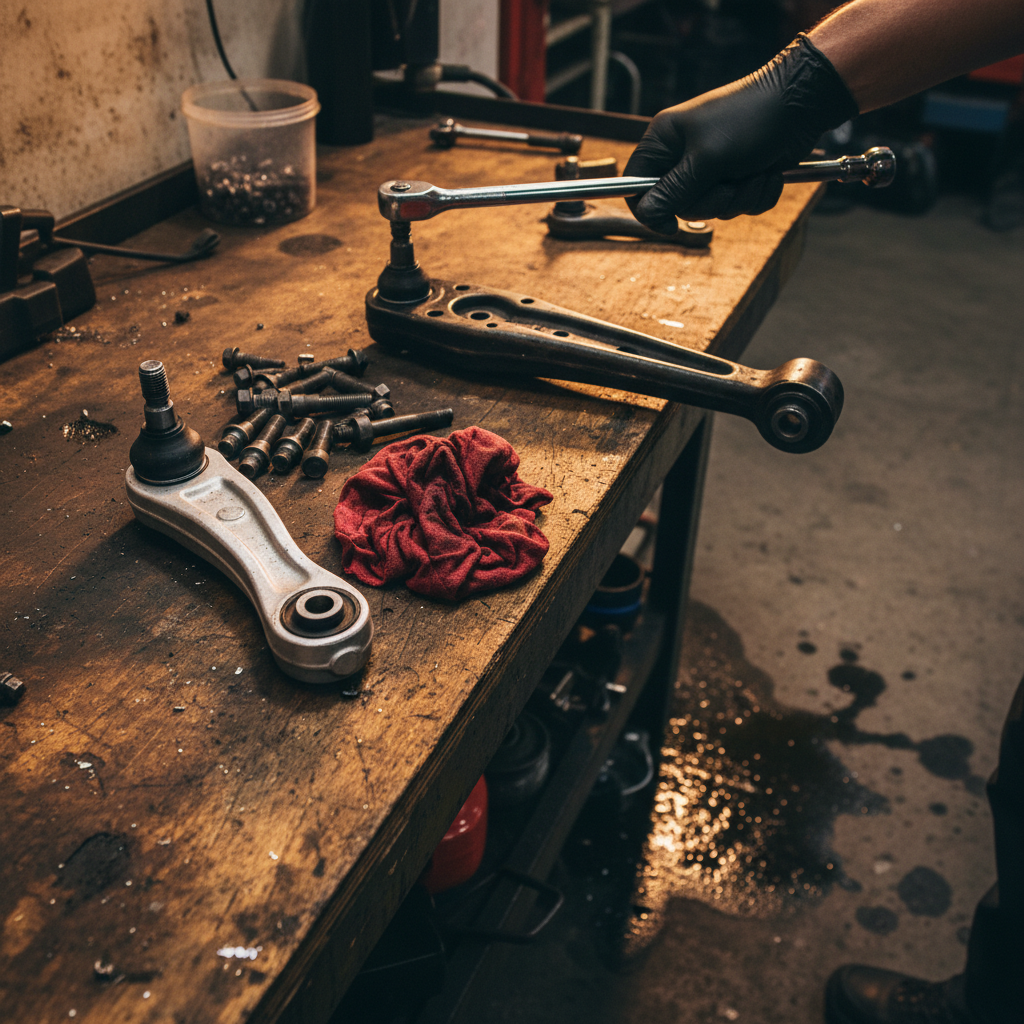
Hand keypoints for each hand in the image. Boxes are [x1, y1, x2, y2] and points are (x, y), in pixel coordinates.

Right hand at [624, 35, 857, 231]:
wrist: (801, 105)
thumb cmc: (750, 120)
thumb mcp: (707, 159)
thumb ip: (674, 190)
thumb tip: (645, 214)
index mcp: (665, 141)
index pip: (636, 185)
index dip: (649, 209)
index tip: (671, 224)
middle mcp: (683, 155)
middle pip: (679, 205)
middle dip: (712, 201)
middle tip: (729, 184)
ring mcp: (712, 167)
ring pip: (713, 209)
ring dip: (739, 198)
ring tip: (755, 172)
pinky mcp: (738, 176)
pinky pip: (738, 206)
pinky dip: (756, 195)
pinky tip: (767, 173)